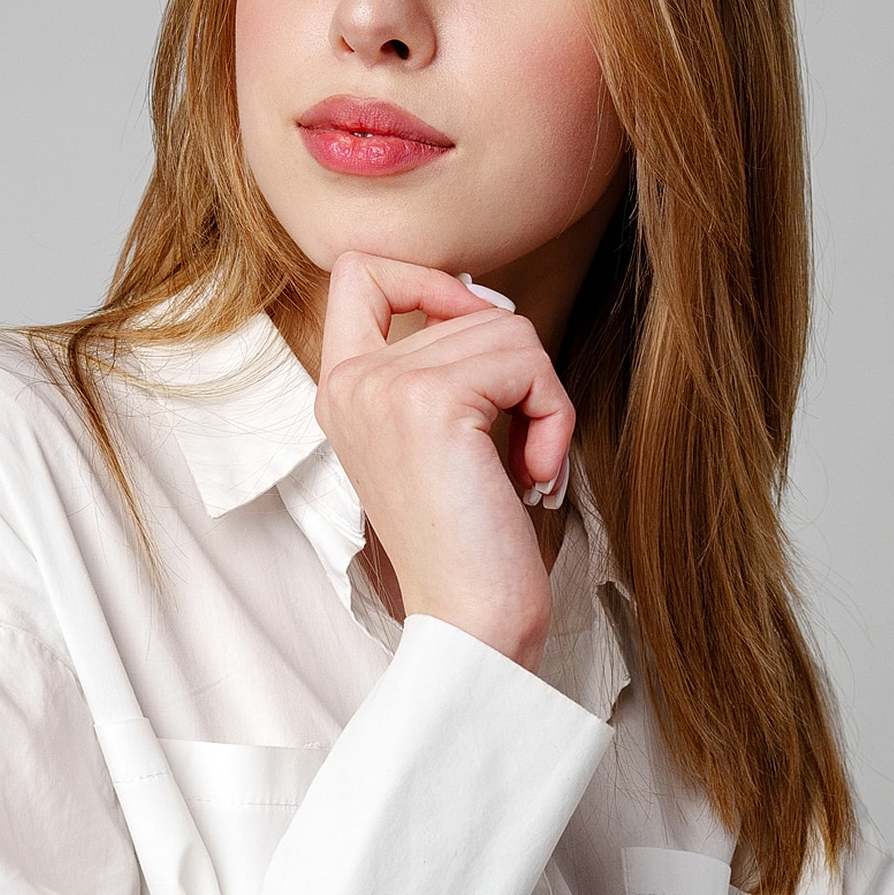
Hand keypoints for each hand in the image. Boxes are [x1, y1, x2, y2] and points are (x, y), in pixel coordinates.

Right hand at [315, 251, 573, 671]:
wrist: (470, 623)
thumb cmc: (467, 538)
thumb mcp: (434, 434)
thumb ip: (437, 362)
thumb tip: (483, 295)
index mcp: (341, 388)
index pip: (358, 271)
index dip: (428, 281)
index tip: (471, 334)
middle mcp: (350, 381)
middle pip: (466, 304)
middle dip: (516, 368)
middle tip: (515, 443)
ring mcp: (384, 387)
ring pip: (506, 327)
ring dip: (541, 396)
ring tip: (522, 463)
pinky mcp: (431, 401)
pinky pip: (526, 361)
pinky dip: (552, 414)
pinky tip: (532, 471)